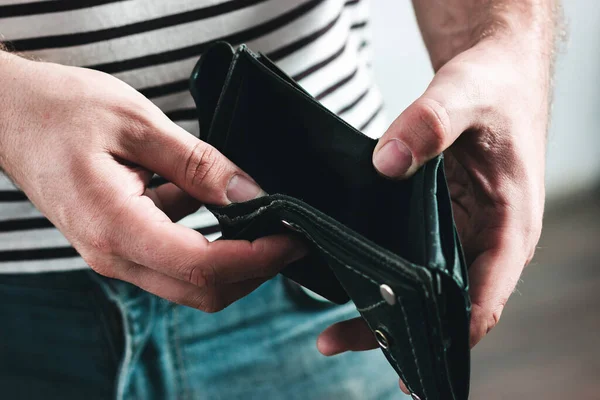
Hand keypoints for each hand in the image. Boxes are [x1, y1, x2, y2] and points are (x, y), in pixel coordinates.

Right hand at [0, 53, 304, 310]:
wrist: (8, 115)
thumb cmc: (61, 110)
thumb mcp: (137, 123)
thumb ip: (198, 163)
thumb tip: (252, 193)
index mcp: (116, 228)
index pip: (205, 266)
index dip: (260, 259)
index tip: (295, 239)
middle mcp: (114, 256)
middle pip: (203, 290)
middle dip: (256, 270)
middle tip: (290, 235)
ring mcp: (115, 255)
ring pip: (191, 282)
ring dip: (235, 260)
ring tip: (267, 221)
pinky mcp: (119, 244)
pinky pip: (174, 259)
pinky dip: (209, 243)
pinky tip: (220, 207)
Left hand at [316, 37, 548, 390]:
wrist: (493, 75)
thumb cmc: (495, 87)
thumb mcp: (466, 93)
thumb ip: (431, 123)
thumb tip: (388, 164)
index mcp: (510, 225)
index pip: (485, 295)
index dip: (449, 330)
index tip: (407, 354)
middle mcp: (486, 240)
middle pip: (445, 305)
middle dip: (399, 330)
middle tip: (338, 341)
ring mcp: (459, 234)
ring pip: (423, 289)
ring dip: (382, 310)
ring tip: (329, 332)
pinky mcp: (436, 223)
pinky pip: (409, 260)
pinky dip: (379, 275)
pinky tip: (341, 281)